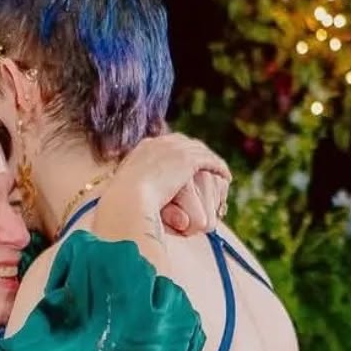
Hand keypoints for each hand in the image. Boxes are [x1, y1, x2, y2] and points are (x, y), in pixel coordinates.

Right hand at [105, 134, 230, 235]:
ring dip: (212, 161)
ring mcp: (174, 149)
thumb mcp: (126, 196)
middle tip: (208, 165)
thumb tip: (133, 202)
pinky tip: (226, 178)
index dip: (178, 154)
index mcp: (143, 149)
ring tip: (221, 174)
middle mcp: (159, 144)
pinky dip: (219, 167)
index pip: (166, 146)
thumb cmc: (123, 206)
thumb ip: (134, 193)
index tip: (186, 164)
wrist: (127, 201)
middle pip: (185, 143)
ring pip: (200, 151)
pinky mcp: (187, 160)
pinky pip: (209, 161)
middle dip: (197, 153)